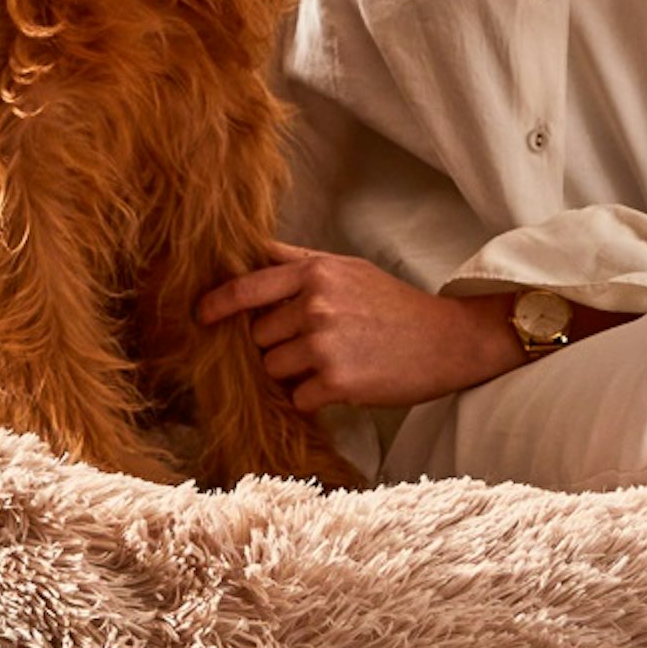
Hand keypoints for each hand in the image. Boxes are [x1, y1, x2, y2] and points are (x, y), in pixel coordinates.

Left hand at [195, 243, 523, 412]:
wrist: (446, 340)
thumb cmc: (392, 304)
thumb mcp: (346, 268)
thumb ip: (297, 262)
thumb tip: (249, 250)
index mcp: (315, 272)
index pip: (247, 287)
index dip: (217, 304)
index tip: (200, 315)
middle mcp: (315, 304)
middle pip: (258, 337)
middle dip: (277, 345)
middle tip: (315, 344)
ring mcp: (324, 344)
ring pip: (273, 369)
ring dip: (293, 373)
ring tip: (330, 362)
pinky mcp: (337, 383)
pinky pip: (298, 397)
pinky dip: (313, 397)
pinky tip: (342, 383)